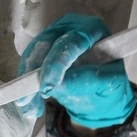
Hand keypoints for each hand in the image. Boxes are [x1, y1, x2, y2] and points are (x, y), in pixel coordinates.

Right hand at [17, 13, 136, 128]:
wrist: (101, 91)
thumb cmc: (110, 84)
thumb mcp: (109, 85)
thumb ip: (90, 81)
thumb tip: (61, 84)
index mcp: (92, 29)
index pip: (72, 42)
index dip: (57, 64)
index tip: (48, 87)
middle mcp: (70, 28)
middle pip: (46, 46)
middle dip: (37, 75)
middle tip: (30, 101)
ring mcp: (53, 36)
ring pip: (33, 55)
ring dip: (27, 83)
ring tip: (30, 108)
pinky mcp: (41, 49)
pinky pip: (28, 64)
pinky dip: (26, 85)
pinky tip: (29, 104)